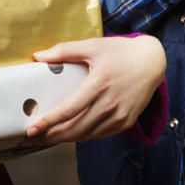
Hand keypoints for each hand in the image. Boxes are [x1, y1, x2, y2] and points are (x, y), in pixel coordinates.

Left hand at [24, 35, 165, 144]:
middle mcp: (110, 103)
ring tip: (46, 138)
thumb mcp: (94, 46)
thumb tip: (39, 56)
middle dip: (50, 136)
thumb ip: (65, 50)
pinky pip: (99, 134)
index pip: (69, 110)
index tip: (32, 127)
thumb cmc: (121, 52)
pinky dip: (83, 136)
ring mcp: (119, 115)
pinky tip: (70, 134)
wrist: (152, 62)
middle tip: (31, 138)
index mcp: (99, 83)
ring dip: (64, 139)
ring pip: (86, 135)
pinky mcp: (126, 122)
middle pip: (75, 128)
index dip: (48, 121)